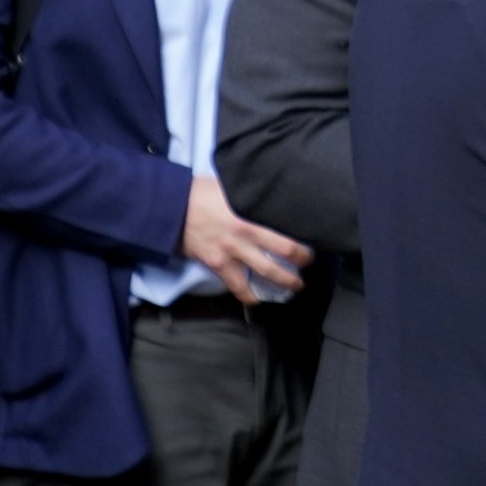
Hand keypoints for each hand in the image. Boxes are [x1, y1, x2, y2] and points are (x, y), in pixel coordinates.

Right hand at [180, 173, 308, 304]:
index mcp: (252, 213)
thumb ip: (253, 194)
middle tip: (309, 263)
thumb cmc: (203, 192)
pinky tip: (259, 298)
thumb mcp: (233, 186)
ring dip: (285, 282)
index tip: (314, 237)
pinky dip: (251, 296)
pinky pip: (239, 287)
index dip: (303, 235)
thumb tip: (274, 193)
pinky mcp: (218, 265)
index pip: (287, 226)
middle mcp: (246, 234)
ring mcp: (232, 252)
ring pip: (266, 274)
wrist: (171, 208)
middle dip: (302, 260)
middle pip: (285, 251)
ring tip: (296, 285)